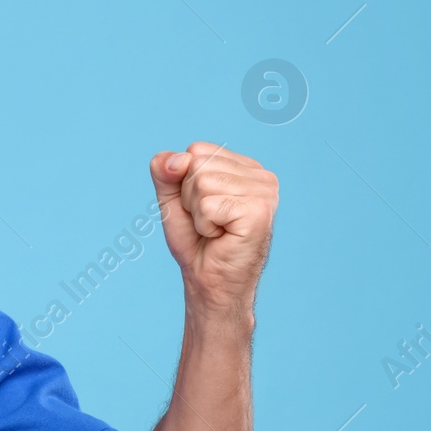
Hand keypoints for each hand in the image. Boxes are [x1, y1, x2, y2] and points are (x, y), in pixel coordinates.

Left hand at [149, 143, 278, 318]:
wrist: (209, 281)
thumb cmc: (196, 241)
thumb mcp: (172, 200)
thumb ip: (165, 172)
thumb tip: (176, 158)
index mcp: (246, 167)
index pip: (197, 150)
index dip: (184, 182)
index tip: (201, 207)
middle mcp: (262, 176)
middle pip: (198, 163)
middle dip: (189, 197)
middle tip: (208, 221)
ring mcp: (265, 192)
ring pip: (202, 183)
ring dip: (197, 213)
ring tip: (215, 229)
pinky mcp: (259, 211)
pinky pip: (208, 205)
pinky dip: (204, 225)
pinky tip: (221, 237)